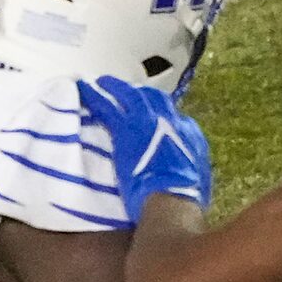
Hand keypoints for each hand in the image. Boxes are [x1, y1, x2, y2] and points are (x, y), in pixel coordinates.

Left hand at [76, 77, 212, 220]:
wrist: (171, 198)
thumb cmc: (186, 197)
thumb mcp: (197, 175)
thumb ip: (190, 160)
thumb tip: (186, 160)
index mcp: (188, 132)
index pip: (173, 115)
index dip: (159, 111)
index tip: (150, 112)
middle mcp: (169, 120)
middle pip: (152, 97)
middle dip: (138, 92)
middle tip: (125, 90)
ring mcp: (147, 121)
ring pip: (128, 95)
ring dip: (114, 87)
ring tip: (102, 82)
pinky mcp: (126, 128)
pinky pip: (106, 106)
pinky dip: (94, 96)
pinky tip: (84, 89)